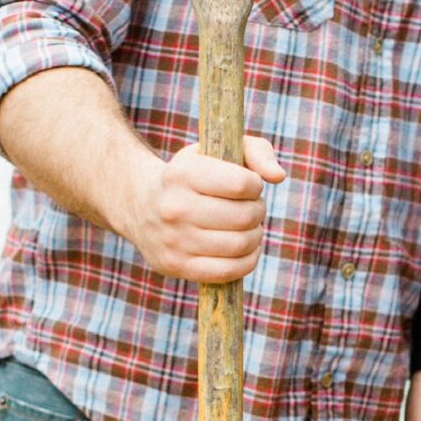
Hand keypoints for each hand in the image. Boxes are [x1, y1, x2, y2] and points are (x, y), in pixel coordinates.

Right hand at [128, 137, 285, 281]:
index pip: (243, 184)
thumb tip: (278, 176)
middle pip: (245, 217)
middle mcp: (174, 207)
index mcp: (183, 173)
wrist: (142, 205)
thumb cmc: (195, 175)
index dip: (255, 185)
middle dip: (258, 212)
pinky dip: (248, 261)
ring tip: (248, 227)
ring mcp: (173, 240)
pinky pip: (229, 271)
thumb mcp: (218, 150)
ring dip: (255, 236)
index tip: (247, 185)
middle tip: (251, 209)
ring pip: (240, 244)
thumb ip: (256, 150)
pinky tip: (246, 249)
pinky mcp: (176, 266)